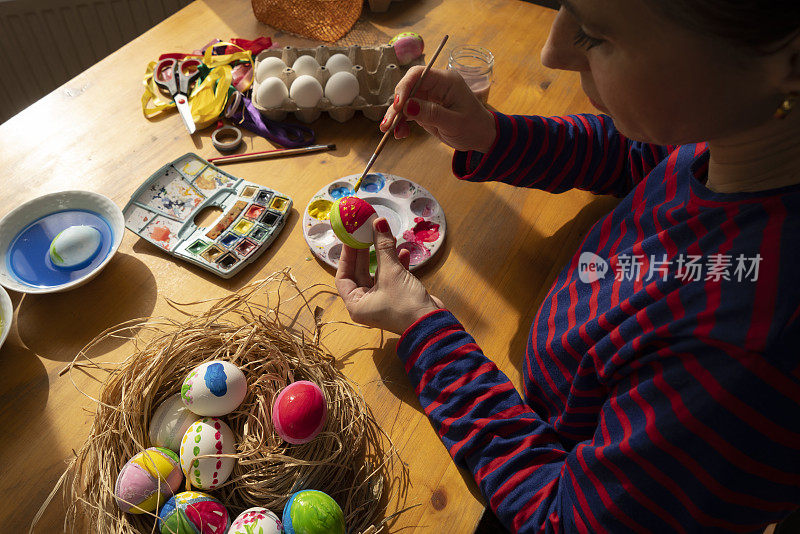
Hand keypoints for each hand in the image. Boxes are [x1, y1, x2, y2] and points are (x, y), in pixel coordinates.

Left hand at [335, 217, 442, 334]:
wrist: (432, 324)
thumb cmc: (405, 304)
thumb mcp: (392, 272)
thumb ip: (383, 246)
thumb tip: (379, 222)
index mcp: (356, 304)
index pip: (343, 276)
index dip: (346, 256)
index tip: (351, 238)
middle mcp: (366, 304)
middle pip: (360, 272)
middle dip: (365, 252)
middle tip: (367, 232)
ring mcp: (382, 301)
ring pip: (378, 273)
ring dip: (384, 256)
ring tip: (388, 237)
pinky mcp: (397, 298)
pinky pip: (392, 278)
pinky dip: (397, 265)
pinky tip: (404, 252)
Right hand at [379, 66, 496, 152]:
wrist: (481, 136)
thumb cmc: (474, 126)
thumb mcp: (454, 122)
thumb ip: (431, 113)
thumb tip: (407, 106)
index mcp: (446, 81)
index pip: (418, 74)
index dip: (404, 87)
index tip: (397, 105)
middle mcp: (435, 85)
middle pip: (407, 88)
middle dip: (395, 106)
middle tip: (388, 124)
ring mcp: (428, 97)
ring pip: (404, 102)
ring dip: (395, 116)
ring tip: (389, 132)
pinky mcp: (424, 108)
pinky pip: (407, 112)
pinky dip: (401, 123)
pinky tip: (399, 134)